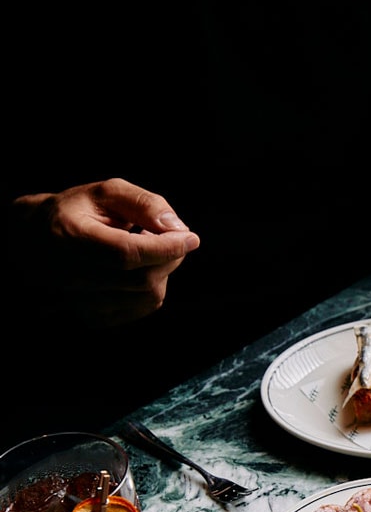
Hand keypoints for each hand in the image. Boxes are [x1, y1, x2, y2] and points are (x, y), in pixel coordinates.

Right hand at [9, 178, 199, 325]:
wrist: (38, 241)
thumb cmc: (79, 212)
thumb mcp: (108, 193)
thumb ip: (144, 204)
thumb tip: (178, 228)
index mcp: (69, 237)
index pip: (127, 254)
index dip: (165, 248)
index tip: (191, 238)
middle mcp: (70, 276)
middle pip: (142, 279)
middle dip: (169, 258)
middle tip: (169, 238)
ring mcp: (80, 302)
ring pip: (148, 296)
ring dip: (161, 271)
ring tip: (143, 250)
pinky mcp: (94, 318)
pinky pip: (144, 307)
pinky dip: (153, 287)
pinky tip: (136, 270)